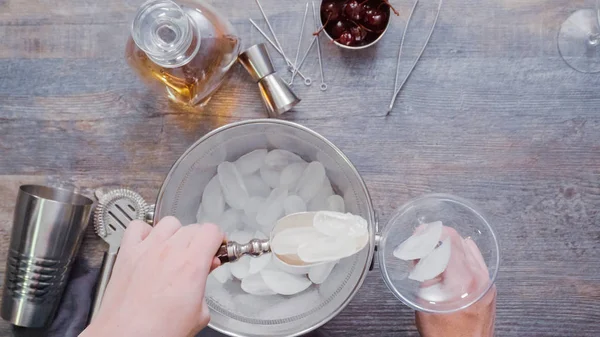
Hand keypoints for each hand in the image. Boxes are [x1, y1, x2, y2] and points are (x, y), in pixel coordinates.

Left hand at [80, 216, 223, 336]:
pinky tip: (150, 245)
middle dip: (201, 240)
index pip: (212, 231)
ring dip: (176, 234)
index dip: (218, 240)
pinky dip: (146, 231)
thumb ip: (205, 287)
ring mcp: (146, 249)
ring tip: (175, 250)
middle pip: (193, 227)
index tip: (217, 249)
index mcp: (191, 264)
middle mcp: (169, 251)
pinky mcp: (127, 253)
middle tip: (199, 258)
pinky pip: (138, 227)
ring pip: (169, 223)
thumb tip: (205, 273)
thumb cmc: (159, 332)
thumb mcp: (199, 314)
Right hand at [415, 227, 496, 336]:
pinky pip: (476, 261)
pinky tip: (452, 256)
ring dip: (450, 244)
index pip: (449, 240)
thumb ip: (423, 270)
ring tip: (434, 246)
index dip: (431, 232)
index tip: (420, 231)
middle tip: (422, 237)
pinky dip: (462, 254)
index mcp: (464, 279)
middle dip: (438, 237)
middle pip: (459, 242)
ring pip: (469, 250)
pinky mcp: (489, 288)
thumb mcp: (425, 300)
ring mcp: (487, 283)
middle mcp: (480, 278)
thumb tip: (418, 249)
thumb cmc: (445, 334)